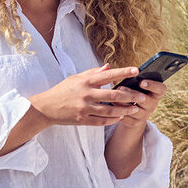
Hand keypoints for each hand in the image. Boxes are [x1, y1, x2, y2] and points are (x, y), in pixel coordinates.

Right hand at [29, 64, 146, 126]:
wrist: (45, 108)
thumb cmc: (62, 91)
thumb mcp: (75, 78)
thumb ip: (92, 73)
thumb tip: (108, 66)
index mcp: (85, 81)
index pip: (108, 75)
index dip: (123, 72)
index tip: (136, 70)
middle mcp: (86, 94)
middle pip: (114, 96)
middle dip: (130, 96)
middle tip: (142, 96)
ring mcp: (84, 108)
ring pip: (110, 111)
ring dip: (125, 110)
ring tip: (135, 109)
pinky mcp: (82, 120)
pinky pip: (102, 121)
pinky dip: (113, 120)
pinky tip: (120, 117)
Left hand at [111, 77, 167, 126]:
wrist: (131, 113)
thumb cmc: (132, 92)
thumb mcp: (134, 85)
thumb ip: (130, 78)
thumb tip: (113, 67)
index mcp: (155, 93)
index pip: (161, 89)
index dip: (153, 85)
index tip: (141, 82)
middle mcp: (153, 105)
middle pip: (146, 100)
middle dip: (132, 93)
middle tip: (120, 88)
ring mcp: (145, 115)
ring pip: (134, 110)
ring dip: (122, 103)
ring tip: (112, 97)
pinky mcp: (135, 123)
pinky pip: (126, 118)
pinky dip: (118, 112)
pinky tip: (111, 107)